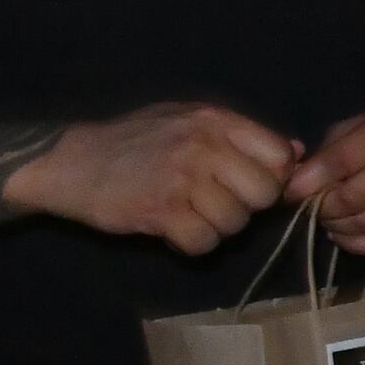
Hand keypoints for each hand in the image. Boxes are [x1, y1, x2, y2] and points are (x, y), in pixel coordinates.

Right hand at [8, 103, 295, 257]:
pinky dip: (191, 244)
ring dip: (215, 228)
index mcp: (214, 120)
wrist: (68, 161)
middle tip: (216, 204)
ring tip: (189, 214)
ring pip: (235, 223)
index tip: (248, 186)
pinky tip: (173, 230)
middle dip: (246, 207)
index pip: (278, 155)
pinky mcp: (160, 211)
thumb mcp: (187, 121)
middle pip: (263, 194)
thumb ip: (240, 135)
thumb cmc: (132, 141)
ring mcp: (182, 178)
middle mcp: (203, 145)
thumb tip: (295, 152)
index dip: (272, 178)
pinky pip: (203, 243)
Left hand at [285, 104, 364, 255]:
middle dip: (324, 208)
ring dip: (340, 228)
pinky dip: (362, 245)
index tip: (290, 193)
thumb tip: (299, 179)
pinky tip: (347, 236)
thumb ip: (334, 146)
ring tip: (330, 222)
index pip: (341, 161)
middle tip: (313, 209)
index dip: (309, 182)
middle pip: (354, 198)